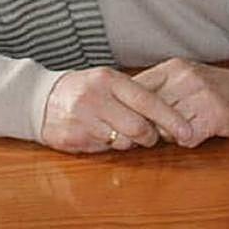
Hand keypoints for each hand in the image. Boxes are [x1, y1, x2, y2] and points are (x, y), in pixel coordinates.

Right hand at [40, 67, 193, 153]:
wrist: (41, 98)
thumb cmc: (84, 89)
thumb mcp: (107, 81)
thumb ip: (134, 95)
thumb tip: (168, 114)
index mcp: (109, 79)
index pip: (147, 100)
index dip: (171, 118)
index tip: (187, 131)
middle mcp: (96, 97)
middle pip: (138, 127)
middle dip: (150, 136)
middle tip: (150, 136)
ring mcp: (83, 119)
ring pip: (123, 142)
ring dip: (128, 142)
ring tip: (119, 131)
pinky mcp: (74, 138)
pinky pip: (104, 149)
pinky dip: (109, 146)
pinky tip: (101, 134)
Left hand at [132, 58, 228, 147]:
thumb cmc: (215, 89)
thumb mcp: (184, 79)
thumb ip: (158, 89)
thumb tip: (123, 109)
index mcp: (172, 68)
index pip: (135, 90)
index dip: (127, 111)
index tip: (124, 123)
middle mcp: (184, 78)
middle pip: (147, 111)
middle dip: (146, 127)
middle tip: (147, 136)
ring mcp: (200, 94)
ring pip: (165, 126)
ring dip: (168, 135)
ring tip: (177, 133)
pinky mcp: (216, 113)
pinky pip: (188, 137)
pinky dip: (188, 141)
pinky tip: (196, 134)